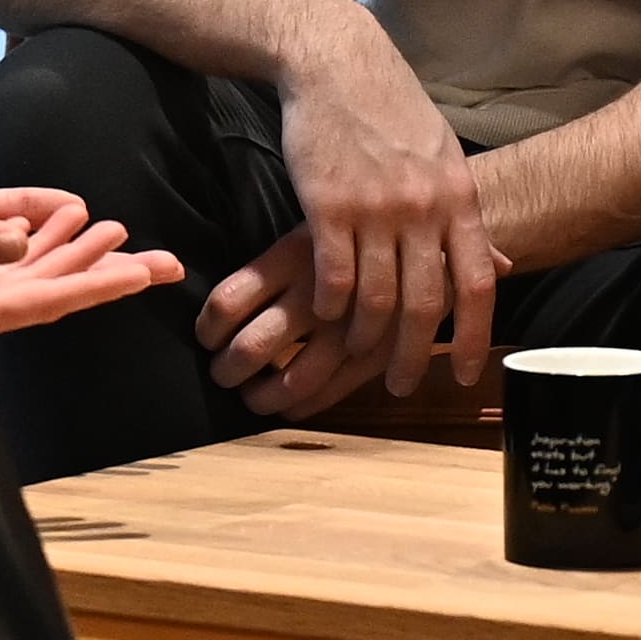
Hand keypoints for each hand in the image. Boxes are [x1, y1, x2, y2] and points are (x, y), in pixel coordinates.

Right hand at [0, 182, 178, 346]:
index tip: (147, 279)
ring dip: (73, 242)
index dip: (98, 288)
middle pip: (54, 283)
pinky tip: (67, 209)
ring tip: (115, 227)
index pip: (50, 300)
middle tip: (166, 261)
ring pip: (30, 257)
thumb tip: (22, 239)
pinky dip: (31, 216)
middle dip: (107, 268)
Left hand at [197, 220, 407, 419]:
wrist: (433, 241)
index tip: (208, 337)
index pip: (227, 303)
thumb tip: (218, 302)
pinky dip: (295, 408)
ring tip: (251, 394)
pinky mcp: (372, 356)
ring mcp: (345, 330)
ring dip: (257, 398)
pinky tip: (288, 404)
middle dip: (225, 371)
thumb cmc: (361, 234)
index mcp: (292, 256)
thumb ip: (275, 267)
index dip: (207, 329)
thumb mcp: (314, 230)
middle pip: (248, 349)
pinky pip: (323, 396)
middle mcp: (314, 295)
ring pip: (285, 382)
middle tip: (222, 373)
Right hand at [277, 24, 499, 395]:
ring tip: (358, 355)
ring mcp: (376, 209)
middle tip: (401, 383)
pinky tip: (324, 315)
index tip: (462, 372)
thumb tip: (506, 264)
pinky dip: (329, 305)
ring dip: (367, 336)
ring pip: (377, 297)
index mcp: (459, 198)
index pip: (478, 283)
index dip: (472, 335)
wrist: (338, 64)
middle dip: (413, 353)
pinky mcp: (329, 206)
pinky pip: (333, 276)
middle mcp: (424, 209)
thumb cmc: (392, 112)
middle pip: (427, 302)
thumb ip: (469, 216)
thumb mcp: (445, 158)